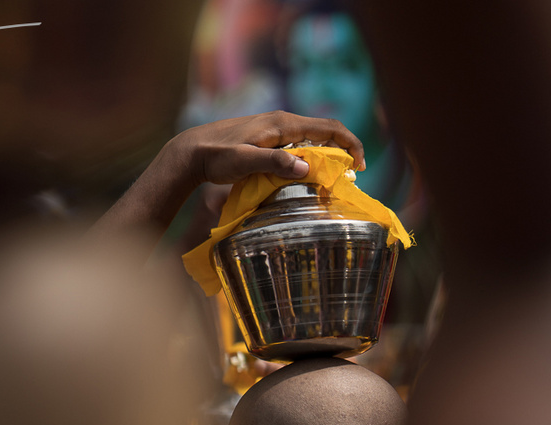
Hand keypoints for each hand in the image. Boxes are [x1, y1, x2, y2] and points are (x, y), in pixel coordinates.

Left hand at [167, 111, 368, 185]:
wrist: (192, 151)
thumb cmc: (216, 156)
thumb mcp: (244, 161)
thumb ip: (275, 163)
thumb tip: (306, 168)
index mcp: (283, 124)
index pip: (329, 128)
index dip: (351, 144)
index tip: (359, 166)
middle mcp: (283, 121)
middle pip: (325, 131)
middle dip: (344, 151)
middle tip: (351, 176)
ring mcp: (275, 128)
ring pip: (313, 138)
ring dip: (328, 154)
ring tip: (332, 177)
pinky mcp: (269, 137)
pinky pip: (300, 144)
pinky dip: (312, 157)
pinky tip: (307, 173)